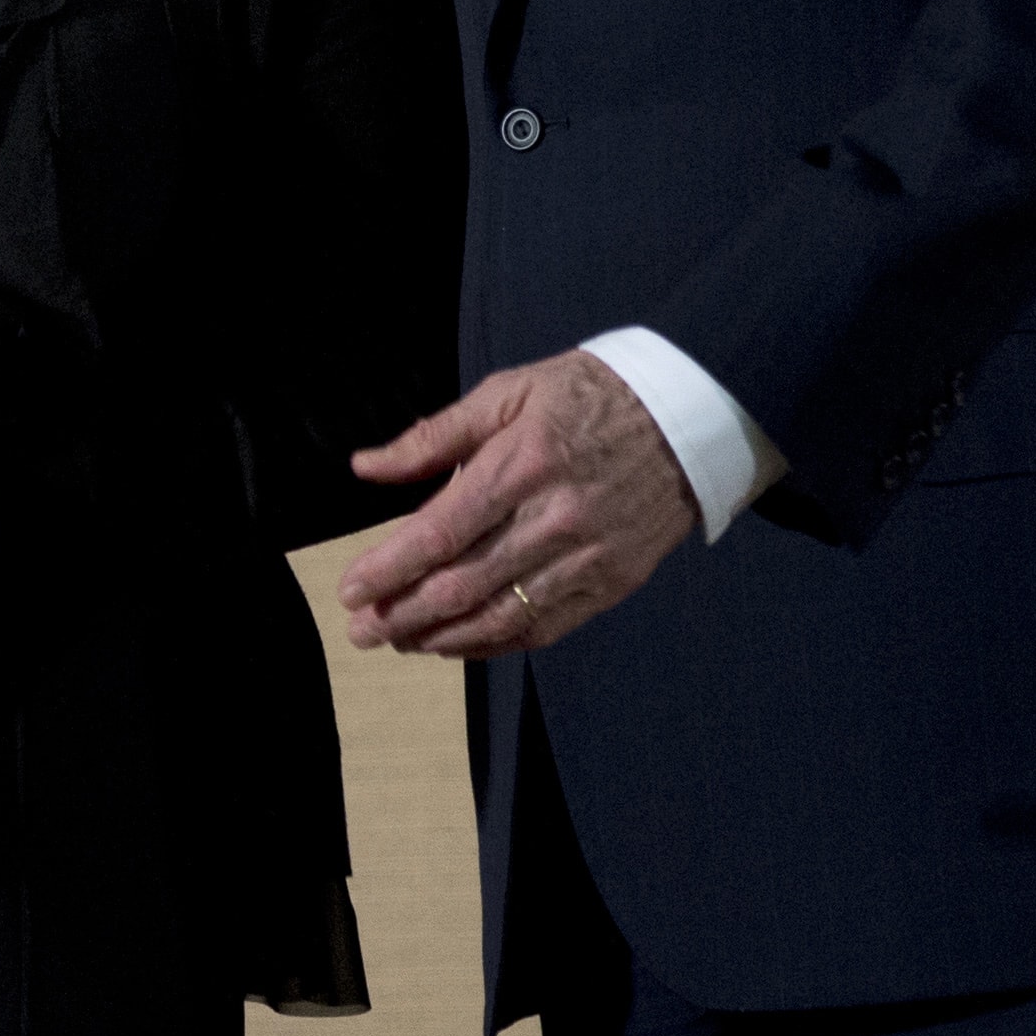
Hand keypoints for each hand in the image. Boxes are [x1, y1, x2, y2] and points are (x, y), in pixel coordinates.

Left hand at [336, 352, 697, 656]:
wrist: (685, 418)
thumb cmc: (584, 396)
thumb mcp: (507, 393)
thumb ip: (434, 436)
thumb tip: (366, 467)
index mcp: (521, 464)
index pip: (441, 532)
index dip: (390, 568)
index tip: (350, 589)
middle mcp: (554, 519)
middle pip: (464, 584)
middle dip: (403, 614)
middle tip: (362, 631)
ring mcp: (588, 558)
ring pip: (502, 615)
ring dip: (443, 637)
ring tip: (401, 641)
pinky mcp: (613, 583)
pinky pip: (546, 627)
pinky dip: (497, 642)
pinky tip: (460, 643)